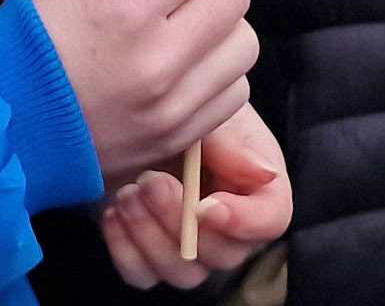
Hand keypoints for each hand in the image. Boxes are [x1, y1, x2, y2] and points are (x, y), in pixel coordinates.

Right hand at [34, 0, 257, 177]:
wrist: (9, 129)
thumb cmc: (38, 43)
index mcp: (126, 5)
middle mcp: (158, 58)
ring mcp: (172, 106)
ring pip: (244, 44)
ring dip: (223, 26)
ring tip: (189, 26)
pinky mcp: (179, 139)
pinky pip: (234, 92)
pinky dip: (218, 72)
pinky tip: (186, 66)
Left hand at [101, 102, 289, 287]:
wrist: (130, 114)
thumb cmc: (179, 107)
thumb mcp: (209, 114)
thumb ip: (234, 142)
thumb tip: (265, 173)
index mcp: (256, 186)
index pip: (271, 220)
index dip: (244, 221)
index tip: (206, 204)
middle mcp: (229, 225)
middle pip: (224, 254)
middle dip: (181, 222)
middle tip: (152, 181)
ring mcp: (191, 247)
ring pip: (183, 273)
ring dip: (150, 236)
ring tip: (128, 192)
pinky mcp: (151, 256)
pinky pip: (143, 276)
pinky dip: (124, 248)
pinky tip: (113, 210)